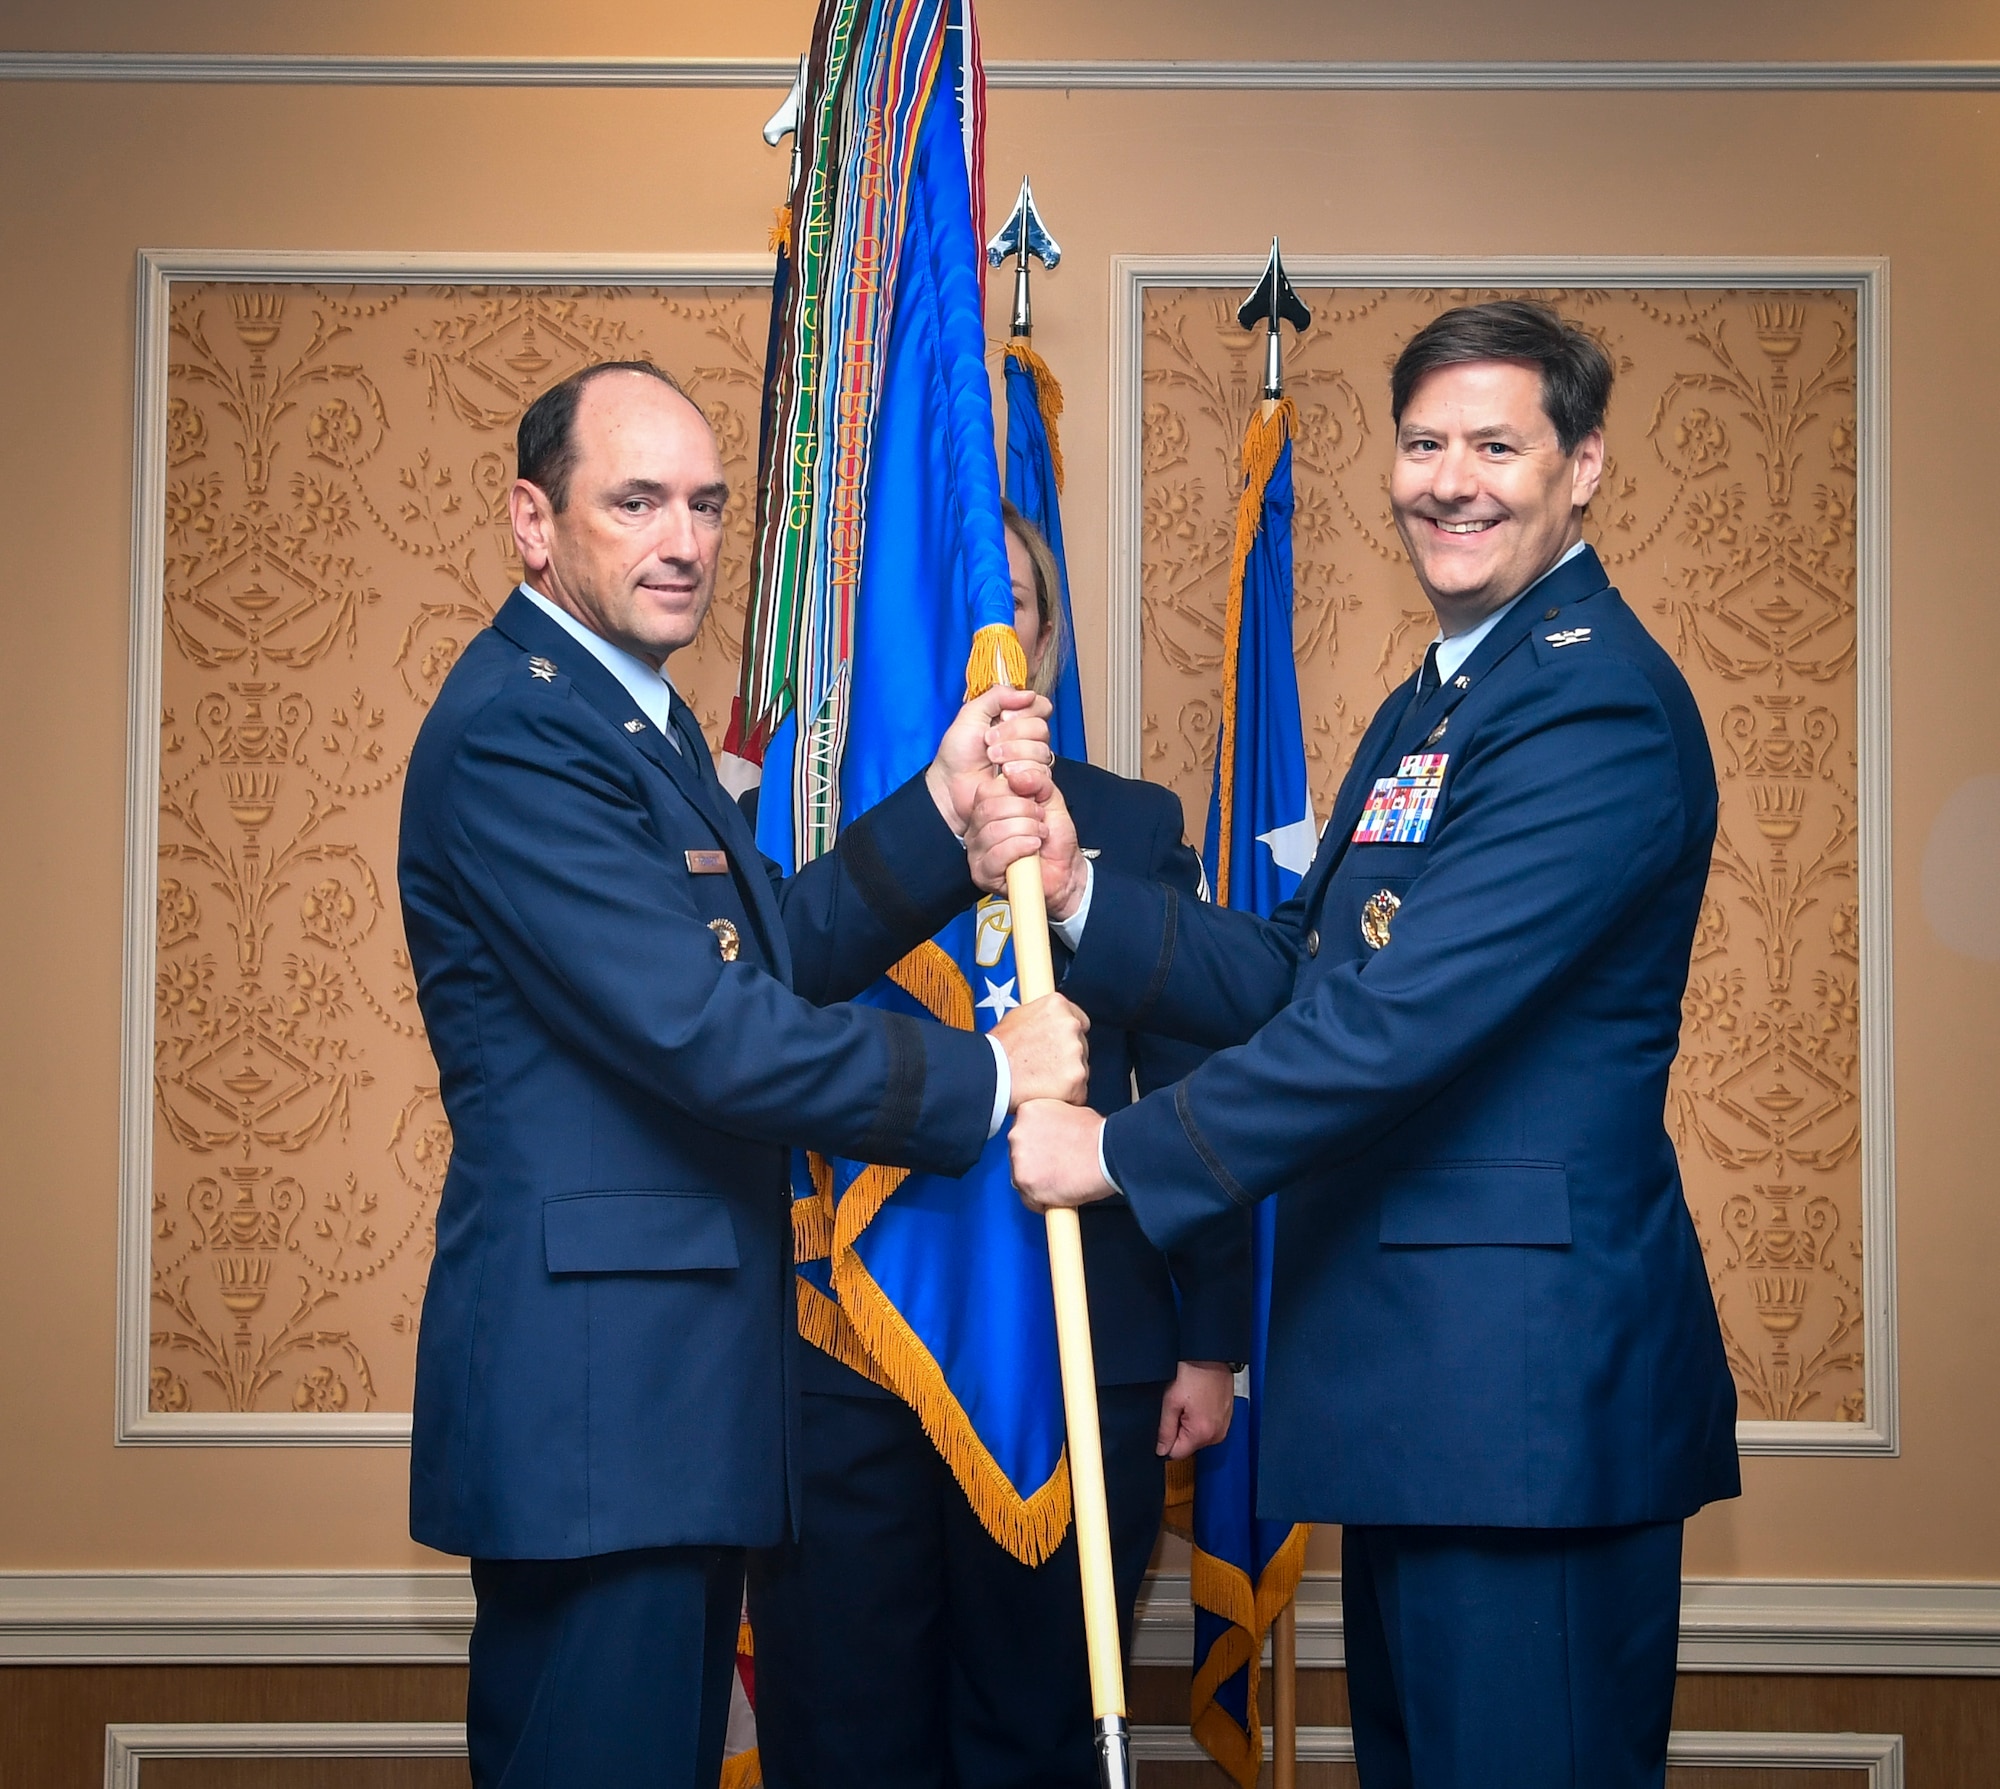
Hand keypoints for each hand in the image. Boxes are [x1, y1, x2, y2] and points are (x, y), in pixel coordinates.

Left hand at [926, 686, 1050, 835]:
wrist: (951, 784)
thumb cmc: (958, 752)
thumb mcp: (972, 714)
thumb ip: (998, 696)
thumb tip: (1028, 693)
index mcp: (1017, 719)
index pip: (1041, 706)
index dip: (1025, 711)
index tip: (1003, 716)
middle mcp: (1028, 739)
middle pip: (1042, 728)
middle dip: (1012, 733)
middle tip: (989, 741)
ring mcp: (1031, 762)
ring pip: (1041, 751)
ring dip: (1013, 752)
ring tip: (992, 759)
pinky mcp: (1031, 784)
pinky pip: (1040, 773)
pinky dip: (1019, 771)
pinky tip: (1003, 774)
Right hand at [981, 723, 1084, 922]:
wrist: (1066, 872)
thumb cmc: (1054, 840)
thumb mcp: (1051, 800)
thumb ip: (1037, 780)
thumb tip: (1014, 773)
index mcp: (989, 809)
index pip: (987, 790)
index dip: (1015, 792)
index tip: (1036, 802)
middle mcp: (978, 829)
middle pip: (988, 809)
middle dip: (1023, 812)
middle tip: (1040, 821)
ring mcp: (977, 852)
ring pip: (992, 831)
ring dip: (1025, 830)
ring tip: (1039, 836)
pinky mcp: (983, 874)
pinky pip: (995, 855)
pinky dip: (1019, 847)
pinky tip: (1033, 847)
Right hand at [991, 996, 1088, 1107]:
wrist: (990, 1072)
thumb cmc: (998, 1048)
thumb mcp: (1018, 1017)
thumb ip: (1043, 1018)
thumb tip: (1049, 1024)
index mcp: (1057, 1005)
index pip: (1080, 1022)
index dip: (1067, 1038)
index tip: (1058, 1047)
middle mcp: (1070, 1024)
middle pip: (1081, 1046)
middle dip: (1067, 1058)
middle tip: (1044, 1066)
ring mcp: (1075, 1052)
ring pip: (1081, 1070)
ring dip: (1066, 1077)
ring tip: (1041, 1080)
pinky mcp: (1076, 1078)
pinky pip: (1079, 1092)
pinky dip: (1066, 1096)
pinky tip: (1046, 1093)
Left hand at [1008, 1098, 1114, 1208]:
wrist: (1108, 1155)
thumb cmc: (1097, 1136)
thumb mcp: (1071, 1112)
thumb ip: (1052, 1122)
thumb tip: (1051, 1133)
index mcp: (1027, 1112)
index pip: (1022, 1131)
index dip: (1036, 1144)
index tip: (1046, 1151)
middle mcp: (1018, 1133)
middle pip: (1018, 1154)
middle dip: (1034, 1162)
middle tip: (1055, 1166)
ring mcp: (1019, 1159)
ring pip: (1020, 1177)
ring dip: (1037, 1181)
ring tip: (1060, 1179)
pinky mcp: (1026, 1183)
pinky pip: (1029, 1199)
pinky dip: (1042, 1201)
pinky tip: (1059, 1194)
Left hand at [1156, 1361, 1235, 1458]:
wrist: (1211, 1355)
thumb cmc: (1192, 1373)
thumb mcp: (1170, 1401)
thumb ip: (1165, 1430)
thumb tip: (1161, 1450)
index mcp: (1202, 1433)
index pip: (1177, 1453)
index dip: (1166, 1440)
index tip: (1167, 1421)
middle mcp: (1217, 1434)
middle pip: (1188, 1445)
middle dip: (1179, 1429)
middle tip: (1179, 1406)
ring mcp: (1224, 1426)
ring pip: (1198, 1436)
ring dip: (1190, 1423)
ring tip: (1190, 1401)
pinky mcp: (1227, 1417)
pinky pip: (1208, 1426)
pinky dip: (1201, 1417)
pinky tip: (1199, 1400)